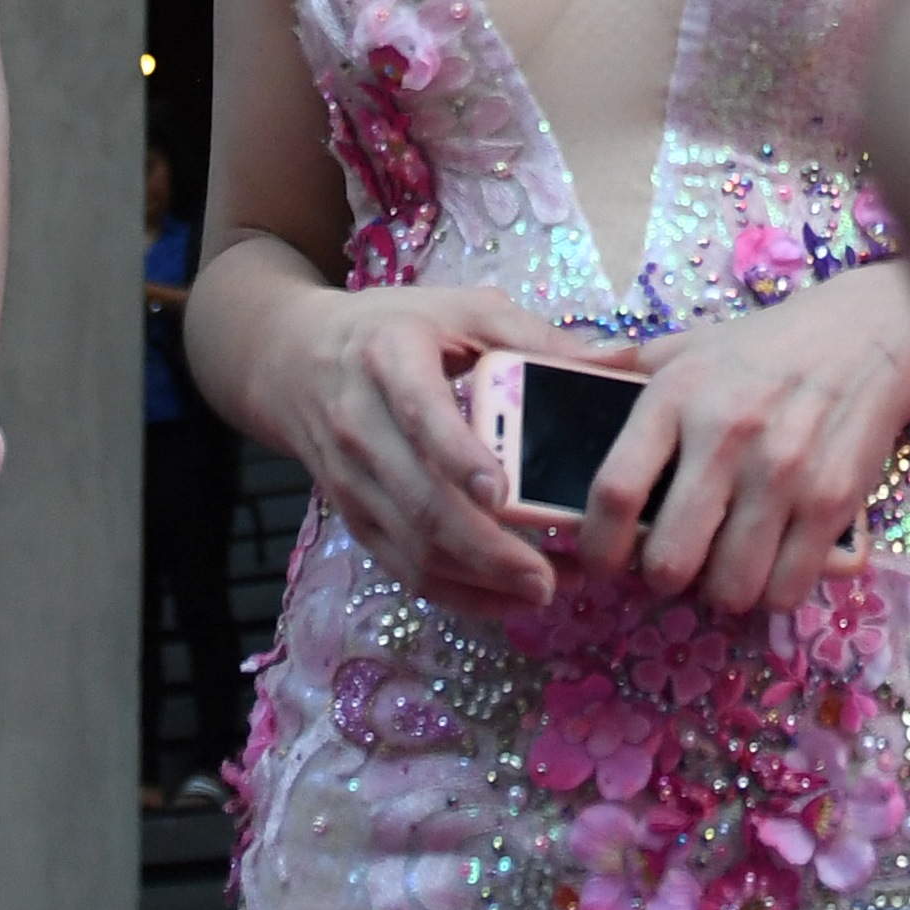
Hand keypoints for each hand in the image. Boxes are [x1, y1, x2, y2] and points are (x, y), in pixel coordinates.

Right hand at [265, 279, 567, 616]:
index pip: (420, 414)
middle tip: (548, 574)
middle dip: (485, 549)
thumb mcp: (458, 309)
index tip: (501, 492)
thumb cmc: (394, 329)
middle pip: (419, 501)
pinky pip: (402, 569)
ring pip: (411, 547)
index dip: (457, 456)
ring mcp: (352, 480)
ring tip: (544, 590)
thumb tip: (613, 360)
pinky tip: (505, 601)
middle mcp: (360, 425)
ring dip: (478, 581)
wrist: (297, 363)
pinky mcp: (354, 518)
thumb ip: (531, 337)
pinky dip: (455, 593)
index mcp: (388, 360)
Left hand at [579, 264, 909, 617]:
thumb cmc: (764, 350)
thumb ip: (619, 372)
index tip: (604, 561)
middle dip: (663, 580)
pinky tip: (771, 564)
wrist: (870, 334)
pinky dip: (772, 592)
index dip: (598, 547)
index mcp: (677, 396)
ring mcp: (784, 471)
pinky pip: (786, 588)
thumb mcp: (686, 348)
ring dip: (720, 592)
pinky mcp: (833, 500)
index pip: (613, 492)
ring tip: (724, 566)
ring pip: (730, 587)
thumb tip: (548, 379)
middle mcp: (727, 433)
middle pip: (670, 560)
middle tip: (674, 566)